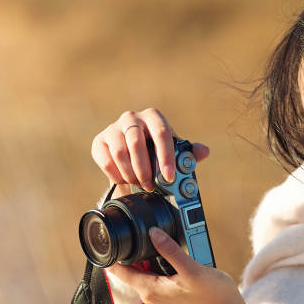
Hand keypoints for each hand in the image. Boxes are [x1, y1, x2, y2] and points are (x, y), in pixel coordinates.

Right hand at [90, 108, 209, 192]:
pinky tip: (125, 180)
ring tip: (139, 184)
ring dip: (131, 174)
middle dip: (145, 169)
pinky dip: (116, 175)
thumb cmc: (157, 151)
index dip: (165, 156)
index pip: (161, 133)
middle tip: (150, 186)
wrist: (133, 155)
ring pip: (120, 153)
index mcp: (154, 117)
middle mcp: (132, 117)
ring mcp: (113, 128)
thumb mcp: (174, 152)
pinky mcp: (99, 141)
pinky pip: (106, 161)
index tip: (169, 176)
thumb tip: (204, 151)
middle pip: (137, 143)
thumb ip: (189, 152)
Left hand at [108, 227, 257, 303]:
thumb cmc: (213, 295)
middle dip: (129, 249)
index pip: (119, 271)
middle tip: (133, 227)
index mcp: (150, 289)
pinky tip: (164, 249)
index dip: (112, 253)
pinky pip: (153, 272)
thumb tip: (153, 233)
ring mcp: (159, 293)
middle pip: (129, 267)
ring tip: (150, 234)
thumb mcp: (192, 269)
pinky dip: (155, 260)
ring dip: (144, 253)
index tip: (113, 236)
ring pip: (142, 269)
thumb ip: (171, 251)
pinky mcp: (168, 291)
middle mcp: (150, 293)